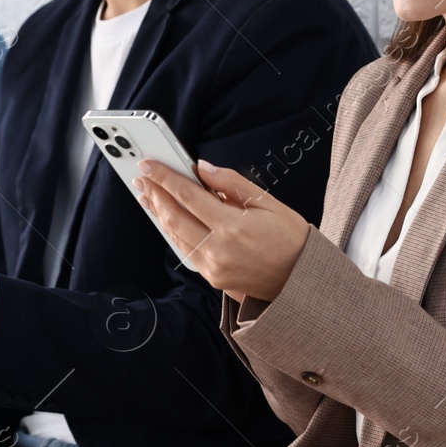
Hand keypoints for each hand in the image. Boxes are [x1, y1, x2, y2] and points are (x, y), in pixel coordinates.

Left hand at [134, 159, 309, 301]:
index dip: (165, 178)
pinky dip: (173, 232)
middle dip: (155, 194)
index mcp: (233, 227)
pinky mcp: (213, 279)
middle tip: (142, 178)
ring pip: (175, 236)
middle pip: (174, 217)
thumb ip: (232, 184)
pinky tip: (167, 219)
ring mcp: (214, 268)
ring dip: (159, 214)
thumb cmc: (290, 238)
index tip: (148, 166)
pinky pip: (186, 251)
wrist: (302, 281)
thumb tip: (203, 168)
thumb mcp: (268, 203)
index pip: (188, 196)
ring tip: (148, 195)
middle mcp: (218, 250)